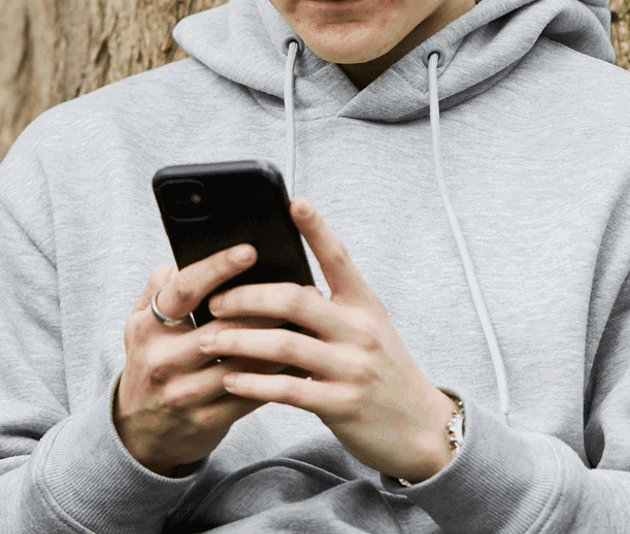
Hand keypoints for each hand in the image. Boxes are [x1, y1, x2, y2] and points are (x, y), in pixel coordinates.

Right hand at [113, 244, 290, 474]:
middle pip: (223, 327)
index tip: (250, 251)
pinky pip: (251, 394)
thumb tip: (187, 254)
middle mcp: (162, 360)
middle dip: (267, 308)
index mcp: (147, 327)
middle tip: (305, 290)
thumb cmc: (151, 362)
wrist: (139, 432)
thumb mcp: (140, 324)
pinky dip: (280, 376)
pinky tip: (302, 360)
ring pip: (243, 362)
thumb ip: (160, 288)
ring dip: (280, 342)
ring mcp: (183, 394)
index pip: (185, 291)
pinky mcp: (205, 420)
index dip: (217, 268)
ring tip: (311, 322)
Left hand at [198, 199, 461, 482]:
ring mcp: (352, 368)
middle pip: (295, 300)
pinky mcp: (341, 404)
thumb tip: (279, 291)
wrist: (421, 427)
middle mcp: (361, 331)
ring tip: (208, 339)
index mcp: (366, 306)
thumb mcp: (369, 331)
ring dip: (238, 341)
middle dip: (247, 298)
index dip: (317, 229)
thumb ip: (333, 311)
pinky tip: (230, 381)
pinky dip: (253, 383)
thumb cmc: (384, 373)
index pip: (339, 259)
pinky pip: (288, 389)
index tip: (295, 202)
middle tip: (214, 302)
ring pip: (284, 344)